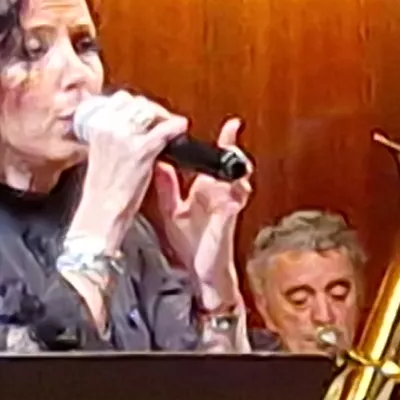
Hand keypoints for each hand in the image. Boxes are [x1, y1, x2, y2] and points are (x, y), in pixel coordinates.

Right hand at [73, 91, 178, 241]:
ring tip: (170, 125)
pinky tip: (181, 127)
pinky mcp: (140, 150)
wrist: (100, 214)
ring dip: (163, 117)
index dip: (136, 105)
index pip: (120, 100)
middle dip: (152, 110)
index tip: (144, 113)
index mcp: (95, 126)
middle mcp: (108, 126)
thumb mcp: (100, 155)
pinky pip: (164, 130)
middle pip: (137, 103)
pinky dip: (176, 126)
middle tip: (161, 120)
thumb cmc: (101, 192)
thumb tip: (130, 128)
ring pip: (150, 112)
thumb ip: (111, 138)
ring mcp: (124, 137)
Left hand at [145, 115, 250, 276]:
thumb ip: (167, 188)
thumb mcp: (172, 211)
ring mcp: (226, 206)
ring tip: (233, 154)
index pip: (213, 160)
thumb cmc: (191, 246)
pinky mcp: (228, 220)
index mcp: (206, 191)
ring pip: (241, 179)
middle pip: (233, 164)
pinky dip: (236, 191)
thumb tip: (158, 163)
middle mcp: (219, 196)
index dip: (221, 141)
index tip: (228, 124)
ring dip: (239, 166)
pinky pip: (236, 201)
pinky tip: (233, 185)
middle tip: (230, 132)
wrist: (199, 275)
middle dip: (233, 149)